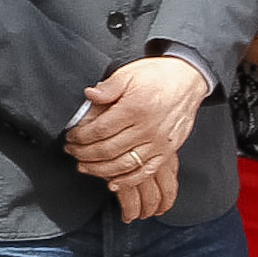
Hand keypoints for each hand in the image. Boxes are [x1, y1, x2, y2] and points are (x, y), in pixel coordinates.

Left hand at [66, 56, 202, 217]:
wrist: (188, 80)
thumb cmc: (156, 76)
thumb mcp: (128, 74)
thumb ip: (108, 87)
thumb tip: (89, 95)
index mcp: (135, 109)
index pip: (100, 130)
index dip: (80, 137)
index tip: (70, 137)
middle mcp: (147, 129)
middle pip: (108, 150)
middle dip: (84, 154)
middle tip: (71, 152)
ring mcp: (158, 143)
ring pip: (124, 164)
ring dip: (100, 169)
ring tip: (84, 166)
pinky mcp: (167, 151)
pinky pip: (146, 172)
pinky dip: (128, 180)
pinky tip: (112, 183)